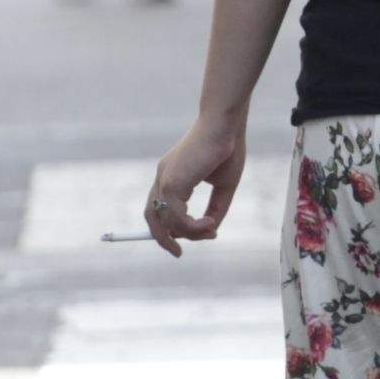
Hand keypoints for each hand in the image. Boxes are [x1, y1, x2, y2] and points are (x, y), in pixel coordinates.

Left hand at [143, 116, 243, 254]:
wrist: (225, 125)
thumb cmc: (227, 149)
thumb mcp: (224, 185)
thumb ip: (216, 207)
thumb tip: (210, 230)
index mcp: (171, 176)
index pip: (158, 208)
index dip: (166, 228)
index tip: (182, 243)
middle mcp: (162, 178)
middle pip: (152, 218)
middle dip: (163, 239)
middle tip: (179, 253)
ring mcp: (164, 180)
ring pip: (167, 221)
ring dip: (190, 233)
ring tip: (211, 231)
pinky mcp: (172, 182)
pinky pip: (177, 217)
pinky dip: (192, 226)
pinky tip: (210, 224)